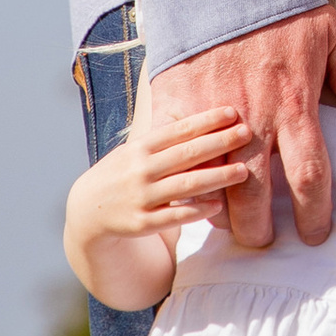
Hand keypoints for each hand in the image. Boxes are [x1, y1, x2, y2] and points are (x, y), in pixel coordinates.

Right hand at [73, 97, 257, 241]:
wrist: (87, 210)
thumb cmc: (122, 173)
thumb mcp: (134, 150)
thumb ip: (164, 140)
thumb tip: (204, 121)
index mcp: (140, 147)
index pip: (178, 130)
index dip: (206, 121)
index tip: (233, 112)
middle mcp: (140, 170)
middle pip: (186, 155)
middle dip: (219, 143)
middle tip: (247, 134)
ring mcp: (141, 197)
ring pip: (185, 186)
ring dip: (216, 177)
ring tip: (243, 171)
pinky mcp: (142, 223)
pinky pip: (174, 217)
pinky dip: (197, 211)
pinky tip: (218, 205)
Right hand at [150, 7, 335, 249]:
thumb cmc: (282, 7)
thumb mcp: (333, 36)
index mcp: (294, 104)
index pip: (309, 174)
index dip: (314, 212)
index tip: (316, 233)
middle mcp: (252, 117)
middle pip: (255, 193)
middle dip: (260, 228)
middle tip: (267, 241)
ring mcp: (209, 114)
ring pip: (213, 181)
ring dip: (223, 213)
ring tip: (232, 227)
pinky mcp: (176, 104)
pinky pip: (177, 156)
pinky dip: (183, 178)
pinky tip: (191, 193)